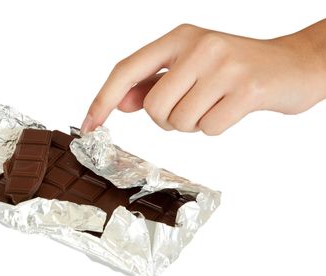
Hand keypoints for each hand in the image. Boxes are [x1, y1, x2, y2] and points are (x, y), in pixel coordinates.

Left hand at [82, 21, 325, 134]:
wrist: (294, 64)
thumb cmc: (236, 67)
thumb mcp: (191, 66)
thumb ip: (154, 82)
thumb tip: (120, 102)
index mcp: (179, 38)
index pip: (126, 69)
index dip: (102, 99)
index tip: (89, 124)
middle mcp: (199, 46)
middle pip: (154, 108)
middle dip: (168, 119)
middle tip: (193, 106)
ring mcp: (224, 66)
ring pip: (180, 122)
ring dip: (194, 123)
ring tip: (216, 102)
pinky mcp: (247, 89)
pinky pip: (209, 128)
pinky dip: (217, 126)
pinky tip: (233, 107)